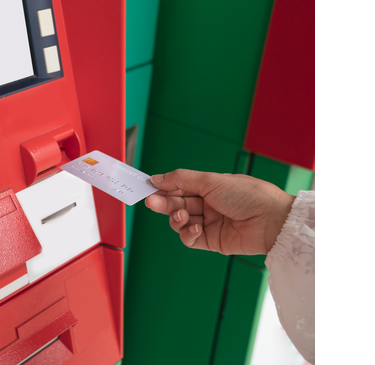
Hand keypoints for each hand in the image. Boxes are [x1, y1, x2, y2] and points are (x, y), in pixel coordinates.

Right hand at [144, 169, 295, 254]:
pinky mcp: (212, 241)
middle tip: (151, 202)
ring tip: (183, 216)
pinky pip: (189, 239)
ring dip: (176, 218)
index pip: (179, 187)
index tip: (148, 187)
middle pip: (176, 204)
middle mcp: (208, 205)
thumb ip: (182, 179)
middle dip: (164, 203)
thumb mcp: (212, 180)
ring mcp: (209, 223)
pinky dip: (188, 234)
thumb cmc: (249, 195)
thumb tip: (158, 177)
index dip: (164, 187)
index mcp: (209, 187)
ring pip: (180, 222)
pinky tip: (195, 228)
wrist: (272, 221)